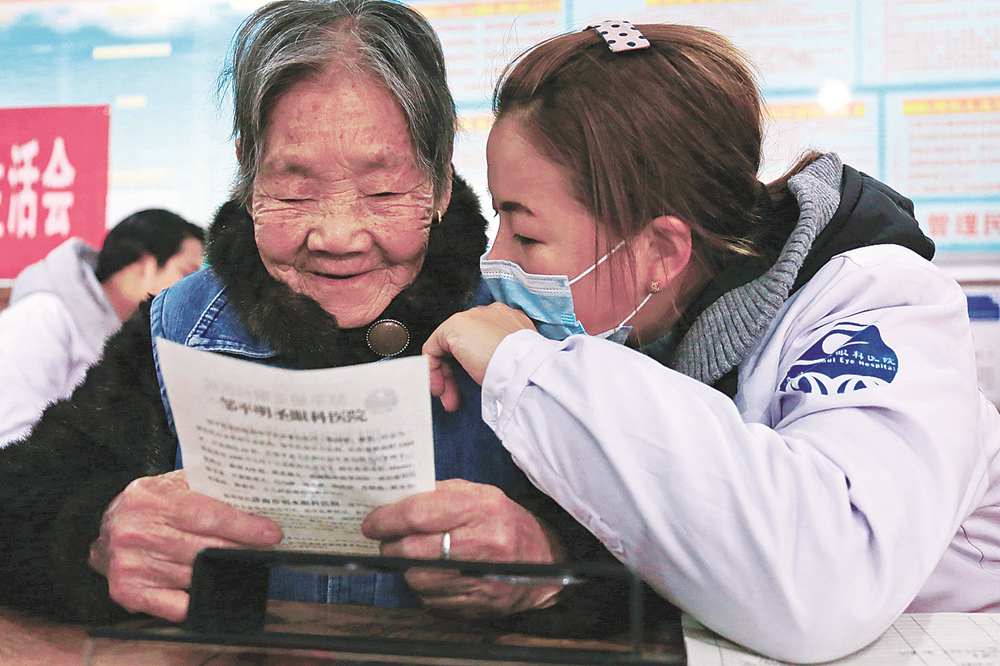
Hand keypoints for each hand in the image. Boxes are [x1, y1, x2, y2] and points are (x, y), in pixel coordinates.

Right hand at [88, 469, 282, 621]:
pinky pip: (175, 605)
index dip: (243, 526)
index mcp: (152, 499)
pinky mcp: (127, 590)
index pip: (207, 515)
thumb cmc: (148, 505)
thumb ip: (207, 487)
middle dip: (239, 549)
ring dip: (221, 572)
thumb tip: (254, 496)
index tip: (271, 533)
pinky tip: (210, 588)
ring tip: (238, 563)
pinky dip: (196, 600)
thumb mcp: (171, 484)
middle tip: (263, 549)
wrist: (102, 528)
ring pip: (195, 575)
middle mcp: (138, 531)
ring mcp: (131, 563)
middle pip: (204, 548)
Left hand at [361, 478, 564, 618]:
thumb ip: (439, 493)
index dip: (387, 519)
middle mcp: (481, 544)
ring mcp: (479, 579)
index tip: (371, 522)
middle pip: (412, 550)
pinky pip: (431, 600)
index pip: (418, 513)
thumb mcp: (480, 495)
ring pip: (417, 578)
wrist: (544, 563)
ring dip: (409, 569)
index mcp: (480, 508)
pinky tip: (439, 576)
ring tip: (419, 557)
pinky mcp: (475, 606)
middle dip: (392, 546)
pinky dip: (427, 588)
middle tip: (388, 541)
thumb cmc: (505, 523)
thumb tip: (395, 500)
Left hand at [422, 303, 534, 411]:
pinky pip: (433, 348)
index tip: (474, 385)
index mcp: (509, 321)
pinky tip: (440, 388)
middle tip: (457, 398)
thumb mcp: (515, 362)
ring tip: (449, 399)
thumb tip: (487, 372)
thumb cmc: (525, 369)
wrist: (524, 366)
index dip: (475, 365)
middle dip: (458, 376)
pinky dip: (433, 370)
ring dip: (446, 377)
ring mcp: (471, 318)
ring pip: (448, 348)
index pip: (483, 339)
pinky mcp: (454, 327)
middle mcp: (489, 315)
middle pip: (464, 345)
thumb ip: (502, 359)